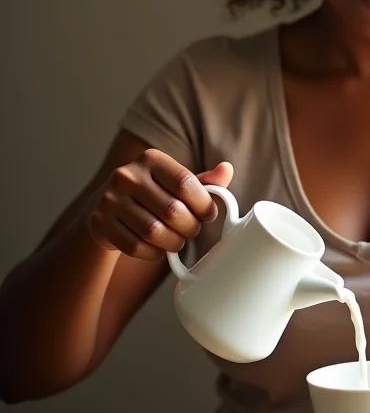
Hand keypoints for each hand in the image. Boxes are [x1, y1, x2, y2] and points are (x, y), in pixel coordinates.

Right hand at [86, 148, 233, 260]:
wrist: (108, 208)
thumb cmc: (154, 193)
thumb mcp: (176, 182)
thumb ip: (204, 180)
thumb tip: (226, 169)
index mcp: (150, 159)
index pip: (185, 183)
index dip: (203, 204)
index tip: (209, 214)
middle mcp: (126, 175)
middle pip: (172, 210)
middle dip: (190, 227)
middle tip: (192, 230)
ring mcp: (110, 200)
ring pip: (154, 231)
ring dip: (174, 242)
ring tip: (178, 240)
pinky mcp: (100, 224)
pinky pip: (135, 246)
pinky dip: (153, 253)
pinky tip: (158, 248)